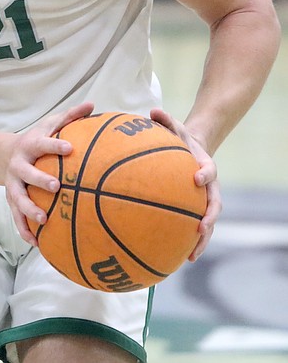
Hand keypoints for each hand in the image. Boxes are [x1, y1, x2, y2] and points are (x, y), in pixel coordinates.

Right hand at [6, 101, 93, 244]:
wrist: (2, 156)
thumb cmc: (35, 141)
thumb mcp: (49, 125)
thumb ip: (70, 117)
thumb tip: (92, 104)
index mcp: (30, 146)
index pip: (42, 143)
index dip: (54, 145)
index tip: (70, 148)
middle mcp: (18, 165)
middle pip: (26, 173)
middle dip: (39, 179)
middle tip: (56, 187)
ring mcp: (13, 184)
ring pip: (18, 198)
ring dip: (29, 210)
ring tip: (44, 220)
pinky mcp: (10, 200)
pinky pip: (16, 217)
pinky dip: (25, 230)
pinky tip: (37, 243)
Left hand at [149, 108, 219, 260]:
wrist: (193, 149)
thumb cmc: (179, 139)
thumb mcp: (174, 126)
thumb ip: (165, 119)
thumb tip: (153, 110)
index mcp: (205, 165)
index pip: (209, 170)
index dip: (205, 174)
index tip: (197, 178)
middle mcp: (209, 187)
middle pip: (214, 206)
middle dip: (208, 219)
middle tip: (200, 229)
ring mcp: (204, 201)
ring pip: (207, 224)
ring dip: (201, 241)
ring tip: (190, 256)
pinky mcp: (195, 211)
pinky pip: (192, 228)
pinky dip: (186, 242)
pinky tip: (175, 257)